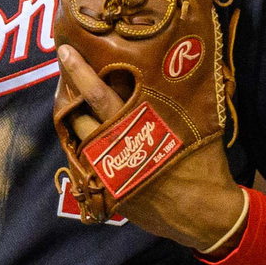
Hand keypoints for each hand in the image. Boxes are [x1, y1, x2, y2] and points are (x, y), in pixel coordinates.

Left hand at [54, 44, 247, 254]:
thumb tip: (181, 65)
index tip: (65, 51)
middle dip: (68, 90)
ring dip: (72, 117)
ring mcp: (108, 169)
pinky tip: (85, 133)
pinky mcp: (107, 190)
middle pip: (79, 113)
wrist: (203, 213)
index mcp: (139, 123)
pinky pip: (86, 161)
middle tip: (61, 68)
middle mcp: (117, 144)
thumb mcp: (197, 123)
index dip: (79, 71)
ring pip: (78, 137)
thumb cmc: (205, 164)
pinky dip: (83, 144)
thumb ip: (180, 97)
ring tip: (70, 99)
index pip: (98, 93)